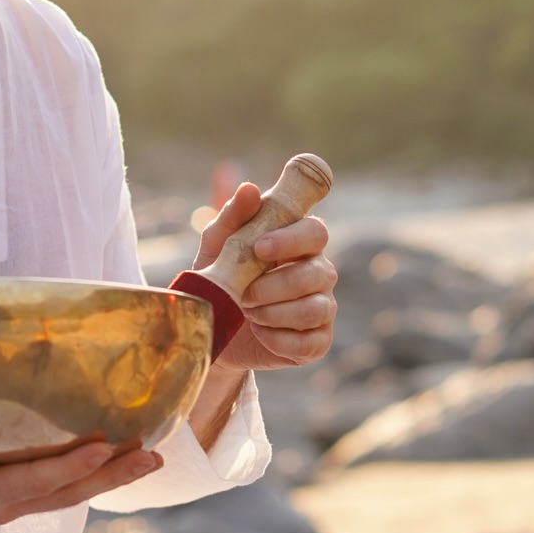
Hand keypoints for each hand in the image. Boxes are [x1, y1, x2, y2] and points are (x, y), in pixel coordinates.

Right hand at [0, 395, 161, 525]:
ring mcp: (8, 502)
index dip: (67, 469)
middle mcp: (0, 505)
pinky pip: (57, 487)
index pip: (30, 482)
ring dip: (110, 478)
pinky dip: (90, 474)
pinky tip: (115, 456)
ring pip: (68, 495)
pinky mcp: (11, 493)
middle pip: (65, 495)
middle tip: (151, 456)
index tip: (101, 450)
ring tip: (151, 457)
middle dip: (109, 477)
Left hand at [193, 182, 336, 371]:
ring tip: (247, 312)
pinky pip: (311, 342)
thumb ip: (232, 218)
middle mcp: (318, 272)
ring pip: (315, 308)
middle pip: (319, 272)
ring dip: (274, 312)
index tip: (259, 248)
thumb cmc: (220, 279)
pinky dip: (279, 339)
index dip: (291, 239)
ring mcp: (322, 307)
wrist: (211, 332)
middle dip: (274, 285)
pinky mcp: (317, 342)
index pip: (315, 231)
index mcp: (299, 243)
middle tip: (243, 293)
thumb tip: (249, 189)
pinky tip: (260, 333)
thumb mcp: (215, 248)